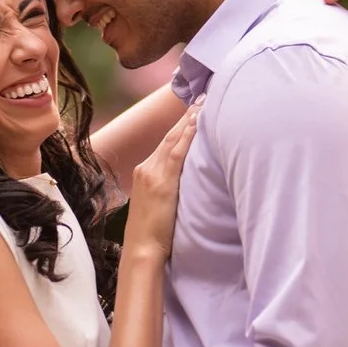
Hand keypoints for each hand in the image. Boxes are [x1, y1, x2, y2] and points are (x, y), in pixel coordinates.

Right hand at [125, 98, 199, 261]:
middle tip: (204, 96)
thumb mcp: (159, 205)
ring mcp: (152, 174)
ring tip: (205, 103)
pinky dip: (188, 136)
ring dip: (190, 120)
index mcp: (145, 172)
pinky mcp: (161, 182)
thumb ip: (169, 188)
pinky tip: (198, 123)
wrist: (142, 250)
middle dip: (187, 116)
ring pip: (174, 140)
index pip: (166, 142)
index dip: (181, 126)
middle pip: (170, 136)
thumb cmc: (153, 234)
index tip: (195, 109)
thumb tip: (189, 182)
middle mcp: (147, 168)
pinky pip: (177, 153)